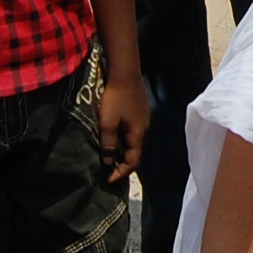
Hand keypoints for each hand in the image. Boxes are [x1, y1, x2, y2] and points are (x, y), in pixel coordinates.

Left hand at [95, 70, 150, 185]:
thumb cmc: (115, 98)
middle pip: (135, 153)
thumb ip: (108, 144)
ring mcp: (144, 119)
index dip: (121, 173)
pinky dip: (124, 139)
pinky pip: (133, 131)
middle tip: (109, 170)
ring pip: (134, 141)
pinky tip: (114, 135)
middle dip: (122, 164)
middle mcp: (144, 129)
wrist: (125, 72)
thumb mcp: (107, 123)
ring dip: (123, 150)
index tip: (108, 180)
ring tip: (110, 155)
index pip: (133, 162)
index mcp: (138, 135)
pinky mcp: (140, 110)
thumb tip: (108, 162)